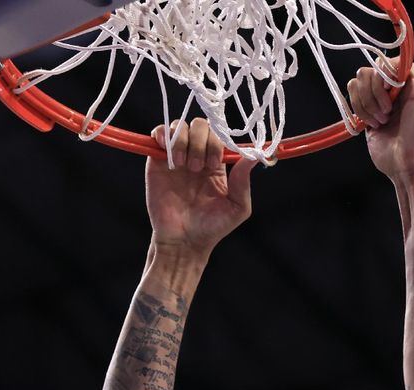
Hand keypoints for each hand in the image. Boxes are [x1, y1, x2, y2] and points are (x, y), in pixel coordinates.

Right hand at [146, 118, 256, 260]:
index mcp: (216, 163)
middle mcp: (196, 155)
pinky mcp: (157, 161)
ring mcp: (176, 157)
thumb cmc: (212, 228)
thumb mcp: (237, 207)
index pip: (218, 134)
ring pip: (179, 125)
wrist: (183, 242)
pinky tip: (170, 156)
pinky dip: (163, 135)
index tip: (214, 165)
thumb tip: (256, 155)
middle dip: (200, 142)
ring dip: (183, 141)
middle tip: (198, 168)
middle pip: (199, 125)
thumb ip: (244, 181)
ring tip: (183, 165)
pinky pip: (158, 134)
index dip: (216, 143)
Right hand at [347, 60, 413, 181]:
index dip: (383, 75)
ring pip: (356, 85)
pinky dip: (359, 112)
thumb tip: (385, 63)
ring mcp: (375, 100)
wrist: (405, 161)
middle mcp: (389, 88)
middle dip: (374, 94)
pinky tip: (372, 125)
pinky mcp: (363, 114)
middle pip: (367, 72)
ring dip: (367, 105)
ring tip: (382, 121)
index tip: (390, 91)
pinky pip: (351, 100)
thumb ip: (406, 72)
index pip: (385, 61)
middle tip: (388, 112)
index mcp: (405, 80)